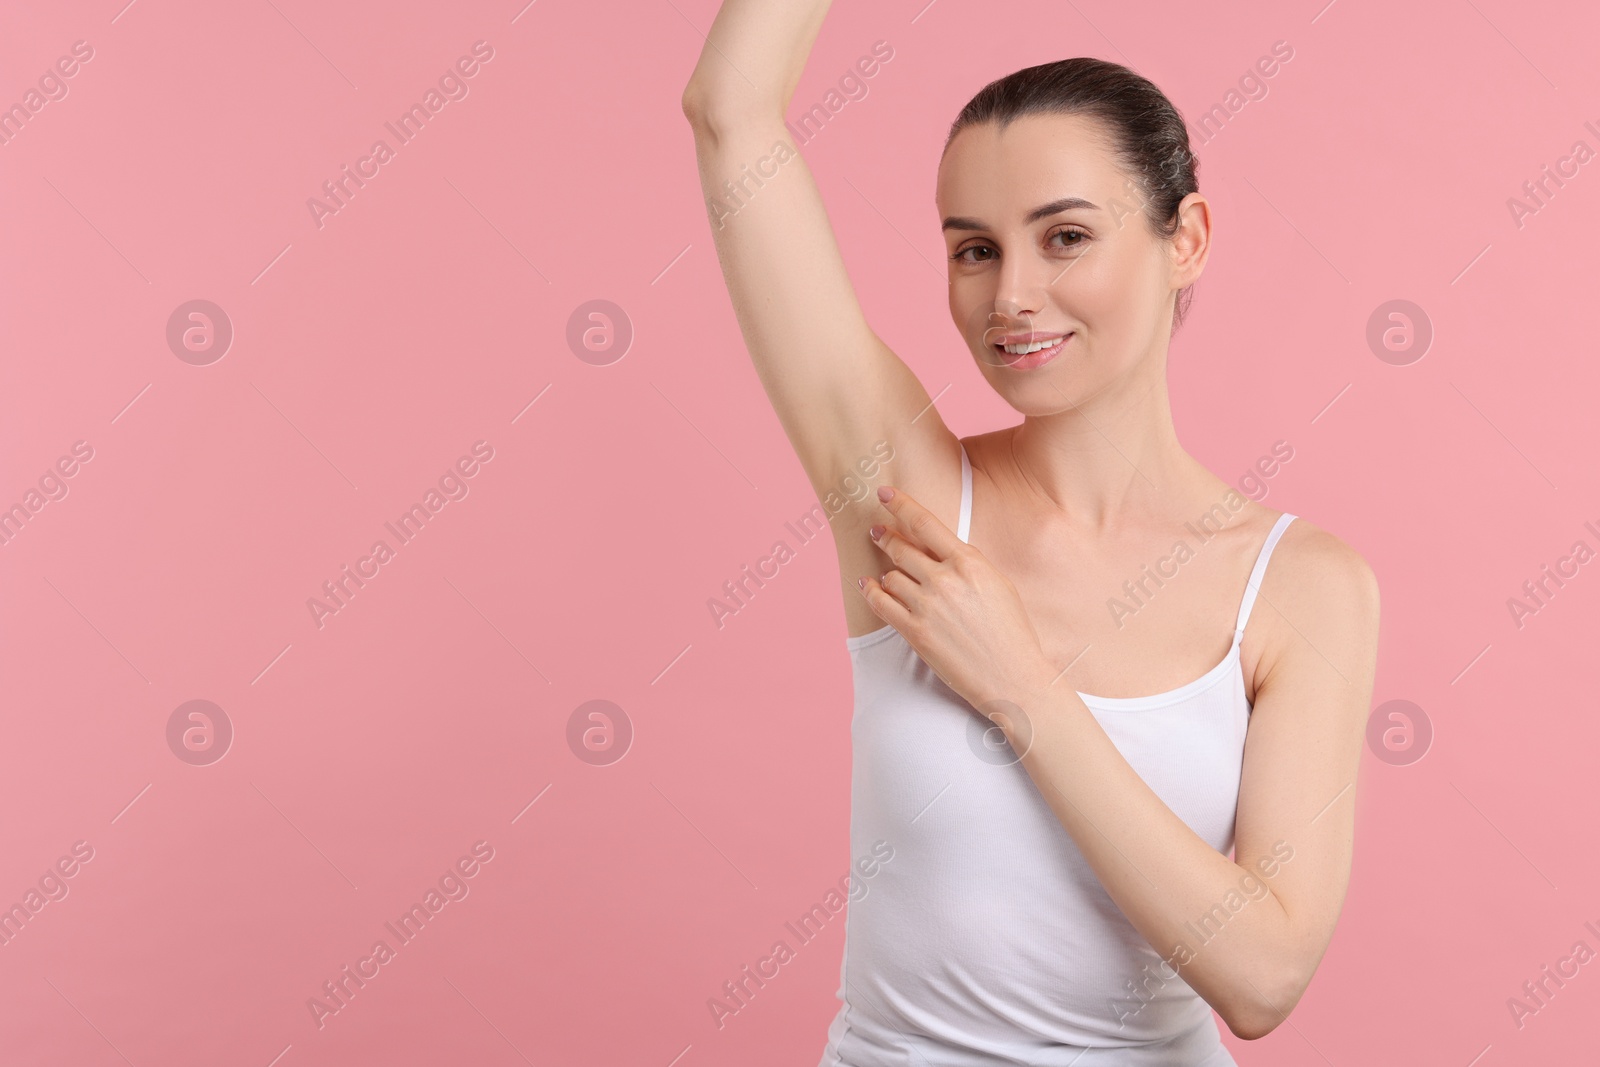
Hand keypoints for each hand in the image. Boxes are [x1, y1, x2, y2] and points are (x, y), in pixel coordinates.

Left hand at [857, 485, 1056, 714]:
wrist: (1012, 677)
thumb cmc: (1011, 631)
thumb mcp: (998, 584)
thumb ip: (968, 563)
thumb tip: (944, 549)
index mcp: (969, 562)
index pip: (924, 522)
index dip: (900, 504)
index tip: (884, 492)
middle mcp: (944, 580)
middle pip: (901, 547)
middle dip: (885, 535)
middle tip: (876, 530)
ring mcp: (927, 606)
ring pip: (890, 576)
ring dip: (885, 571)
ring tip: (885, 571)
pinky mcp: (915, 632)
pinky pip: (882, 604)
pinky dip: (872, 592)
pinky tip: (869, 585)